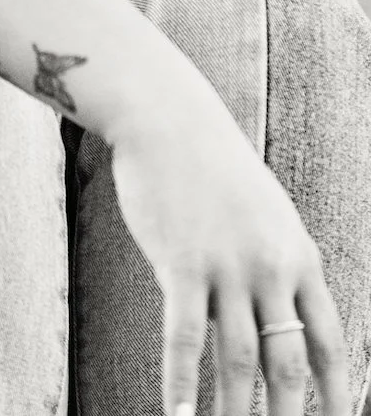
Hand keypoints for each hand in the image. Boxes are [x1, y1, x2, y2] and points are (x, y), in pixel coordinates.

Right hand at [110, 104, 348, 415]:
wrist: (168, 119)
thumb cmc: (212, 166)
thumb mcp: (266, 213)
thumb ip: (274, 266)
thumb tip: (269, 318)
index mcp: (299, 256)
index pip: (328, 342)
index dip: (335, 395)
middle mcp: (270, 267)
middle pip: (288, 361)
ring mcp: (226, 266)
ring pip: (238, 359)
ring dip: (235, 412)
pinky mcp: (180, 263)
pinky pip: (181, 336)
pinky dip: (180, 382)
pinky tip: (175, 415)